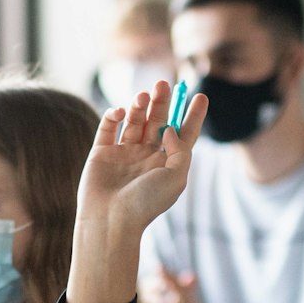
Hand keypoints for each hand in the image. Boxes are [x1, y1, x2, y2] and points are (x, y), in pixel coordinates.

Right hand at [81, 81, 206, 239]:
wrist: (110, 219)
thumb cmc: (146, 202)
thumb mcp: (177, 176)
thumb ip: (180, 149)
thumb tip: (170, 128)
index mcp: (166, 164)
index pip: (183, 135)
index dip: (193, 116)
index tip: (201, 95)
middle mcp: (146, 157)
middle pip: (157, 122)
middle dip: (162, 102)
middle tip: (164, 83)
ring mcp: (123, 154)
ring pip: (133, 121)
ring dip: (139, 105)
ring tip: (143, 95)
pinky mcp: (101, 153)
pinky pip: (108, 128)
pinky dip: (113, 115)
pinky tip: (119, 112)